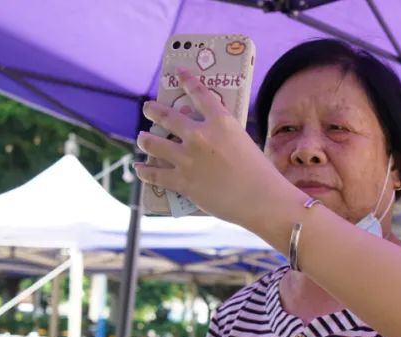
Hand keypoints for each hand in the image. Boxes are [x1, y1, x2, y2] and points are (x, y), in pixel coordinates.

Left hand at [134, 68, 295, 227]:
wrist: (262, 200)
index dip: (186, 80)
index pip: (199, 93)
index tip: (178, 71)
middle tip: (148, 108)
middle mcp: (199, 136)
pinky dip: (144, 171)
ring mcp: (187, 158)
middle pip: (166, 116)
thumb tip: (211, 139)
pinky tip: (139, 168)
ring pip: (152, 142)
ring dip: (144, 139)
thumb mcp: (245, 143)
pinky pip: (154, 174)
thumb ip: (224, 136)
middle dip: (153, 110)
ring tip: (142, 138)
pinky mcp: (181, 181)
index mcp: (221, 122)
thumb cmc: (261, 174)